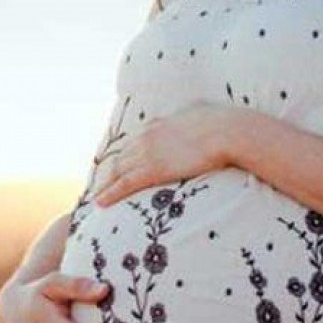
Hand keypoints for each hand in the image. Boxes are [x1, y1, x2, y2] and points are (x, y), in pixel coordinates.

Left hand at [92, 103, 243, 206]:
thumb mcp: (199, 119)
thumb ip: (190, 125)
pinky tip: (100, 202)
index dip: (123, 157)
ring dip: (105, 185)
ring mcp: (147, 153)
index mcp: (157, 125)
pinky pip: (124, 183)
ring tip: (96, 197)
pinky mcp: (153, 169)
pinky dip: (110, 193)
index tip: (116, 167)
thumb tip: (197, 125)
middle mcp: (146, 137)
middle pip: (120, 158)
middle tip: (100, 185)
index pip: (132, 143)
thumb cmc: (221, 127)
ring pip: (117, 172)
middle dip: (108, 172)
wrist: (225, 131)